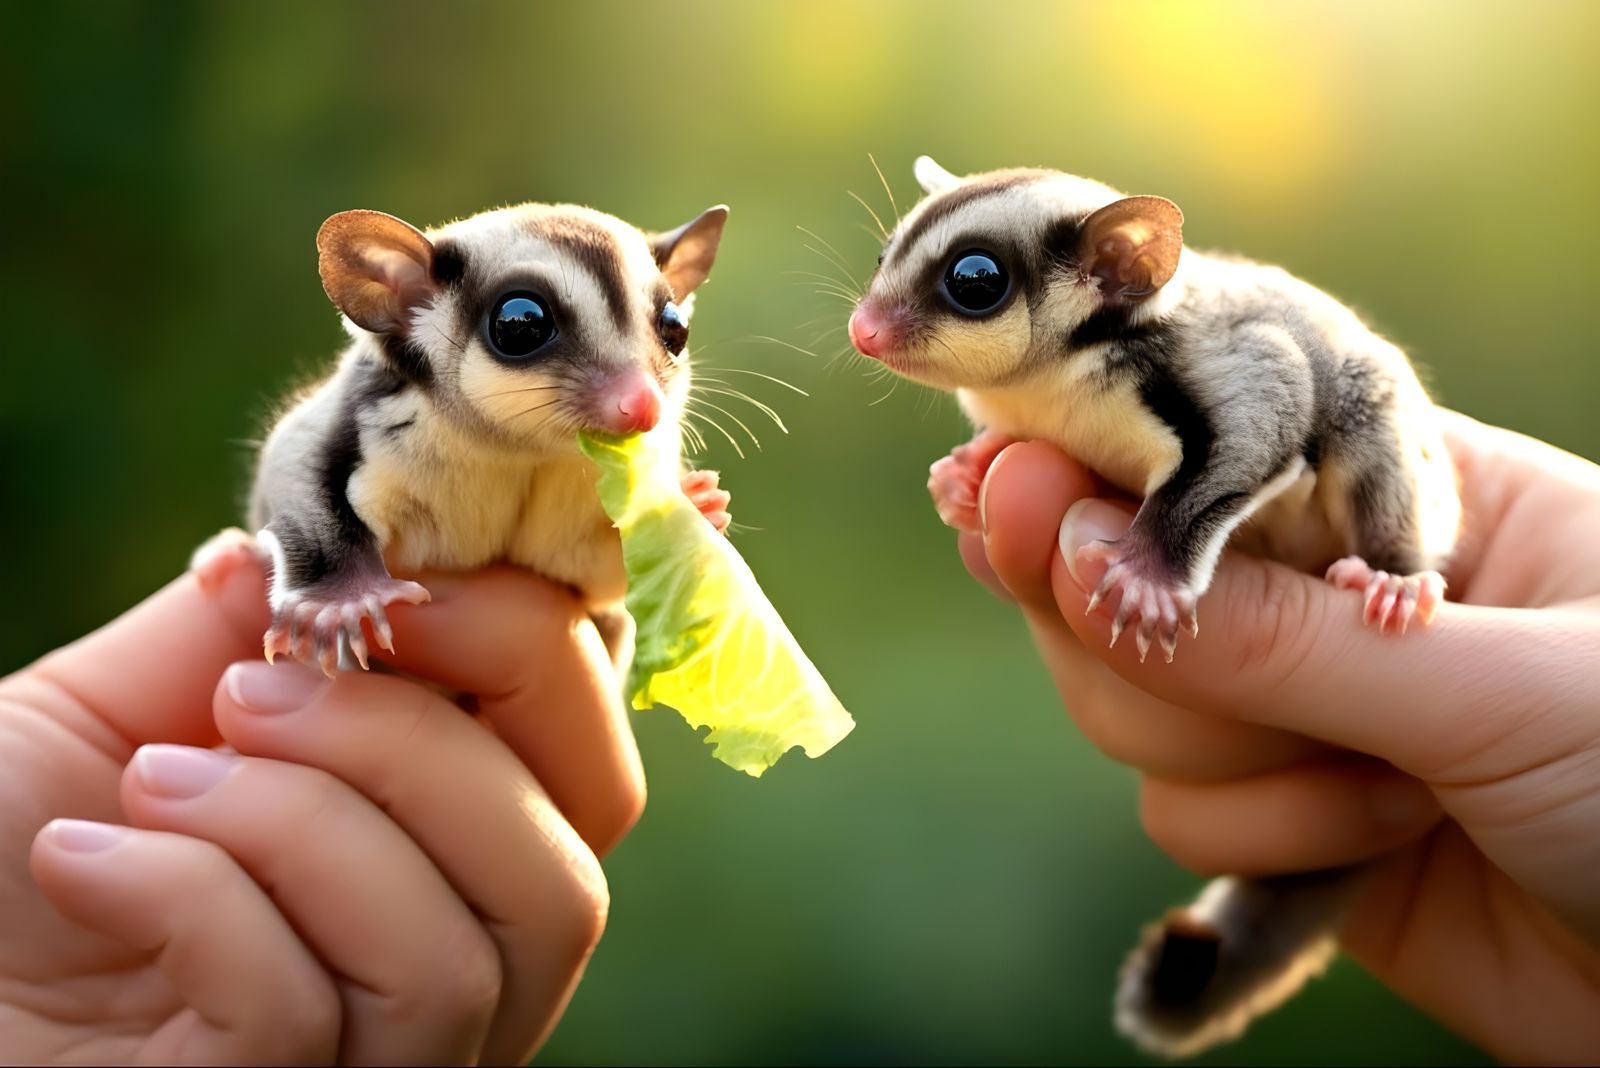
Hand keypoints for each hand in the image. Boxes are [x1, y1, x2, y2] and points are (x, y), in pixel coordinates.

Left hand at [1, 558, 643, 1064]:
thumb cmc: (6, 828)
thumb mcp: (144, 684)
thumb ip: (270, 612)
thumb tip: (369, 529)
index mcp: (442, 850)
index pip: (591, 772)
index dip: (539, 651)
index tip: (403, 582)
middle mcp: (436, 968)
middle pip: (567, 879)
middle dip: (419, 747)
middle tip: (251, 689)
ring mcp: (362, 1066)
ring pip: (456, 962)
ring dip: (295, 823)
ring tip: (154, 781)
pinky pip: (298, 1010)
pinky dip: (185, 895)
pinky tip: (87, 866)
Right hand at [956, 410, 1599, 1062]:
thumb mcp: (1492, 687)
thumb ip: (1275, 636)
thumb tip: (1068, 559)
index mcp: (1393, 496)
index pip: (1195, 451)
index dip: (1087, 466)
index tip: (990, 486)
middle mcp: (1327, 593)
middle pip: (1128, 588)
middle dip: (1172, 663)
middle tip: (1240, 688)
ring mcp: (1307, 713)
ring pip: (1137, 712)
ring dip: (1246, 776)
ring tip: (1394, 803)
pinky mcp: (1295, 831)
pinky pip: (1181, 823)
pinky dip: (1261, 855)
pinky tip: (1372, 856)